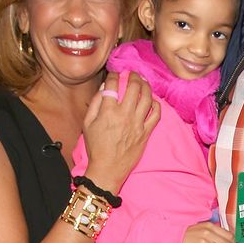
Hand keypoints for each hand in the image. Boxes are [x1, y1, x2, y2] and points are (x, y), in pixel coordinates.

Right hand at [82, 72, 159, 190]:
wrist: (107, 168)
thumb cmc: (95, 147)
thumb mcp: (87, 124)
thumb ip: (95, 104)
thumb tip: (104, 88)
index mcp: (108, 112)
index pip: (112, 85)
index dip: (113, 75)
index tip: (114, 74)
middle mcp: (125, 115)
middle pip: (134, 87)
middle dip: (133, 76)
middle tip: (132, 74)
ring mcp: (137, 124)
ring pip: (147, 98)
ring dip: (146, 86)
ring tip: (143, 82)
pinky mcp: (146, 133)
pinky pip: (156, 115)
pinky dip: (156, 105)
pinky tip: (152, 100)